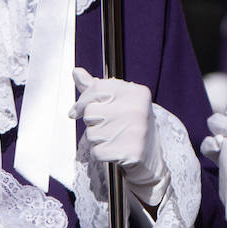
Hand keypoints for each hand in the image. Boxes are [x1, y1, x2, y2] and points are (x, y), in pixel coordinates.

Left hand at [70, 67, 168, 205]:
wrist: (150, 156)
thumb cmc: (131, 124)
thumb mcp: (118, 101)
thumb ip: (95, 87)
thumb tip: (76, 72)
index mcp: (136, 92)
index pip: (97, 88)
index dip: (82, 101)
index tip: (76, 111)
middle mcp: (137, 109)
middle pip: (90, 112)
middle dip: (92, 122)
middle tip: (106, 126)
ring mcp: (135, 131)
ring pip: (91, 133)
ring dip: (96, 139)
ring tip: (113, 138)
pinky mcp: (130, 152)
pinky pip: (96, 152)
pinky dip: (100, 154)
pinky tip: (113, 150)